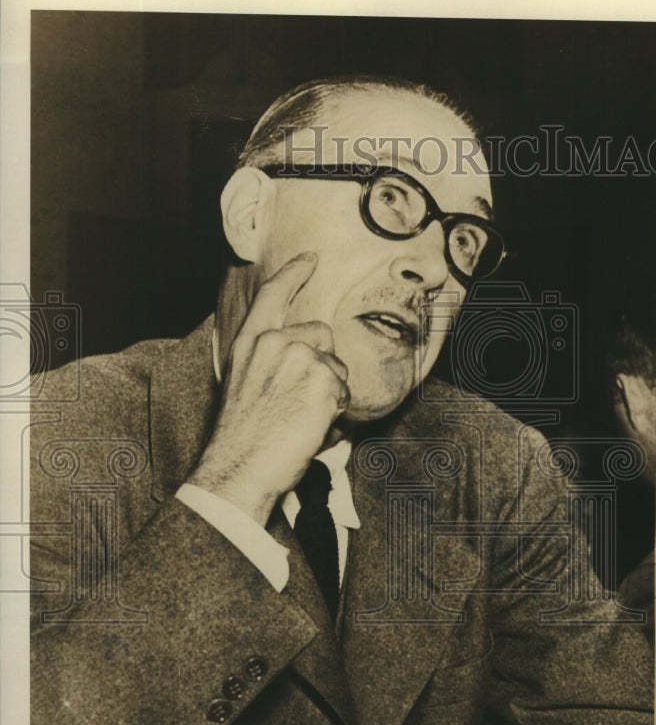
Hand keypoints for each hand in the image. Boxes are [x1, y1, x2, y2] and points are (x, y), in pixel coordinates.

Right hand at [189, 253, 349, 524]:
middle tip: (302, 401)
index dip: (293, 273)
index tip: (310, 258)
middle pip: (322, 335)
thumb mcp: (243, 385)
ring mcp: (301, 357)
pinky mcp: (323, 379)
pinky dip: (337, 413)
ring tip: (302, 420)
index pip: (273, 296)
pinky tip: (312, 427)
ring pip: (337, 367)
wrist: (240, 466)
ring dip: (330, 393)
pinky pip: (345, 392)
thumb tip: (305, 357)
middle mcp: (275, 342)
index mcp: (250, 342)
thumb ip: (268, 362)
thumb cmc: (241, 437)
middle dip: (324, 363)